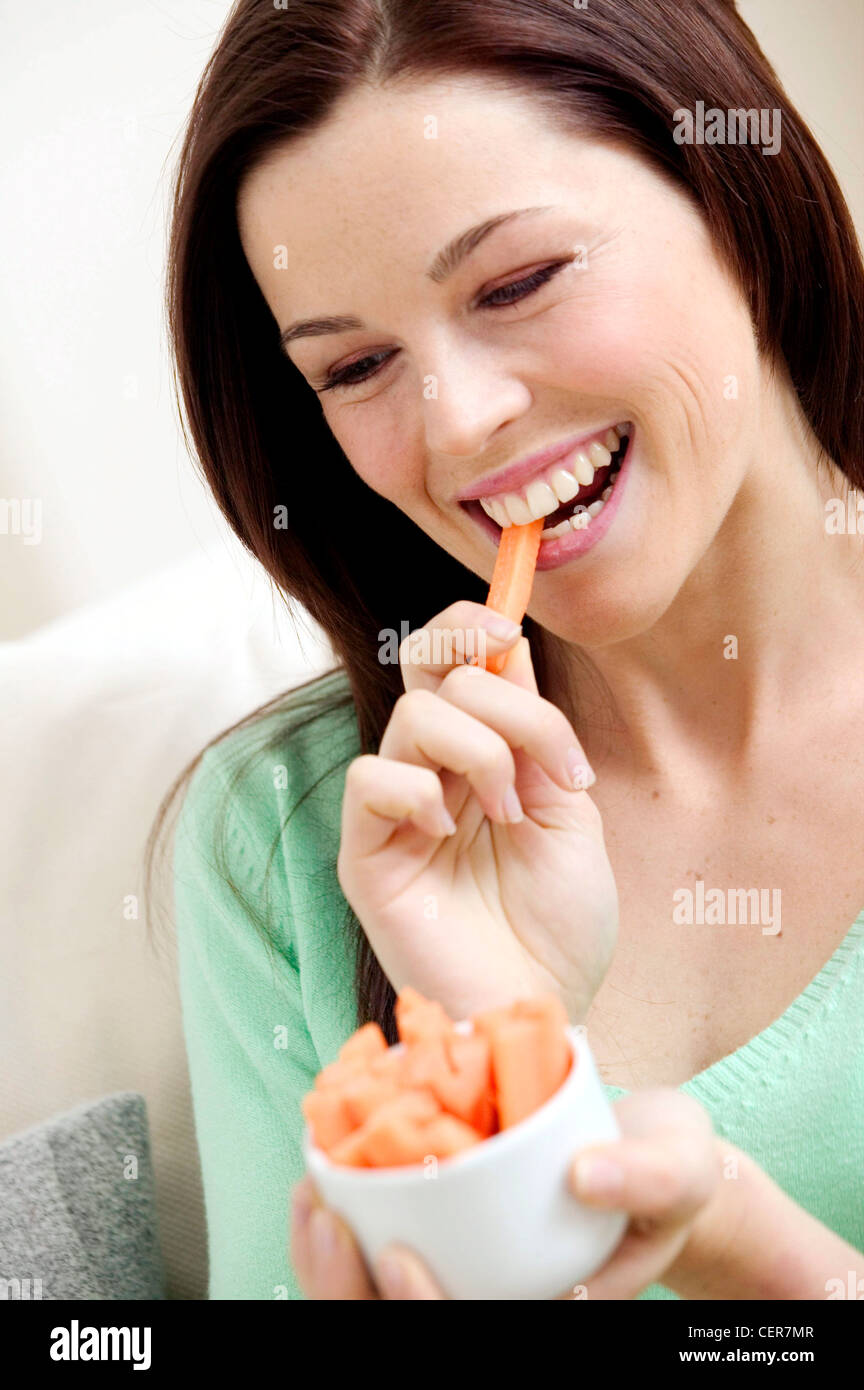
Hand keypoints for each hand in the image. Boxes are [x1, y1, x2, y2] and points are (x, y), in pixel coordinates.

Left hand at [290, 1090, 719, 1300]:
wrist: (653, 1153)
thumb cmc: (671, 1167)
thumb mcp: (683, 1168)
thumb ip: (648, 1178)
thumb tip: (585, 1173)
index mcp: (551, 1308)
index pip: (472, 1337)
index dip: (423, 1314)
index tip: (404, 1259)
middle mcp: (498, 1301)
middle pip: (399, 1330)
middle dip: (345, 1288)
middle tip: (321, 1212)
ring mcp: (464, 1278)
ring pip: (372, 1306)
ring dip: (327, 1264)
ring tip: (311, 1194)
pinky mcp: (441, 1243)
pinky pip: (371, 1261)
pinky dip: (336, 1231)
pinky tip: (321, 1183)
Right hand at [336, 600, 618, 1022]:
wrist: (547, 1004)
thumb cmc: (561, 923)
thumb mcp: (570, 808)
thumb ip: (535, 731)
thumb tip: (507, 644)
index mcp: (479, 754)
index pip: (450, 661)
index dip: (468, 626)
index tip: (508, 628)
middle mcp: (432, 771)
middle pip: (429, 669)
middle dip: (498, 693)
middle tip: (541, 762)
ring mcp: (395, 812)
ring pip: (412, 716)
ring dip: (480, 752)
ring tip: (510, 816)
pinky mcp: (366, 855)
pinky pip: (368, 779)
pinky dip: (416, 791)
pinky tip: (449, 833)